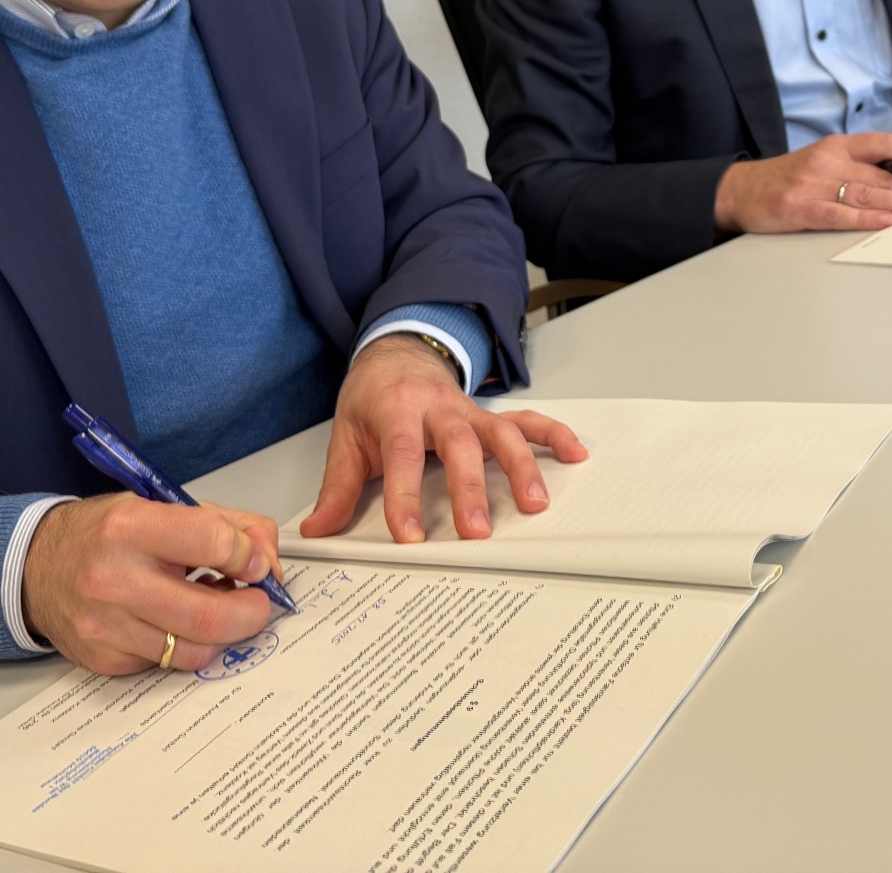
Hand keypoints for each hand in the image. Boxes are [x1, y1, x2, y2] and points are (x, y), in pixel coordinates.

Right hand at [21, 494, 283, 674]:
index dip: (250, 556)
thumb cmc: (104, 534)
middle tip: (258, 603)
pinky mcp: (104, 659)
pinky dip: (185, 645)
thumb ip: (227, 525)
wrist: (35, 567)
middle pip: (210, 615)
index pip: (214, 543)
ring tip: (217, 609)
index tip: (257, 563)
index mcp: (132, 527)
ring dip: (222, 634)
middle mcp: (114, 579)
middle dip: (251, 612)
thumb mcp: (161, 507)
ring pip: (194, 650)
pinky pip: (167, 664)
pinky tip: (177, 622)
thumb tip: (268, 559)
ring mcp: (106, 627)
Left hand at [301, 334, 587, 544]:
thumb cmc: (372, 400)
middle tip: (477, 531)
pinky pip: (527, 420)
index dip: (405, 495)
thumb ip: (336, 488)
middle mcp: (438, 408)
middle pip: (458, 444)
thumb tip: (317, 532)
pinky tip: (575, 454)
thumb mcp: (346, 438)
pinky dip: (553, 434)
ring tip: (534, 504)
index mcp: (396, 411)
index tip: (410, 536)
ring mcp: (470, 410)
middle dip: (470, 488)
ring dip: (521, 466)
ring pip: (501, 432)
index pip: (401, 454)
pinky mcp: (490, 415)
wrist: (396, 355)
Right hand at [714, 132, 891, 233]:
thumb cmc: (787, 180)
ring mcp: (813, 184)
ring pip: (869, 193)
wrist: (740, 190)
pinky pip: (837, 214)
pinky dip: (864, 218)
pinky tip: (885, 221)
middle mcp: (829, 160)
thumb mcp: (824, 163)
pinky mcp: (799, 207)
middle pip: (885, 174)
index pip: (887, 145)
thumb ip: (859, 170)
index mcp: (839, 146)